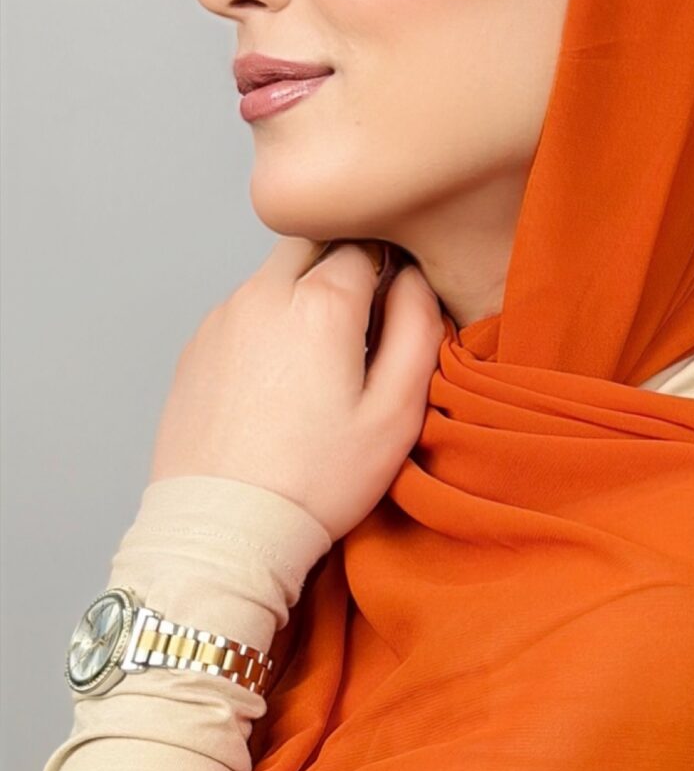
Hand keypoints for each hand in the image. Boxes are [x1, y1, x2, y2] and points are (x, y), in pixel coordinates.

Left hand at [149, 236, 446, 542]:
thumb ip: (419, 329)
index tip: (395, 314)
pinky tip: (280, 385)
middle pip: (315, 243)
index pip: (368, 244)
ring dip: (304, 297)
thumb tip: (414, 281)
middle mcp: (263, 295)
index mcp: (319, 303)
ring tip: (319, 366)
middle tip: (361, 330)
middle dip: (344, 268)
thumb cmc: (316, 480)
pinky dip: (269, 327)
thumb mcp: (396, 412)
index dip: (391, 272)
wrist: (224, 527)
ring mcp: (223, 318)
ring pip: (276, 275)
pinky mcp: (197, 347)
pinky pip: (245, 312)